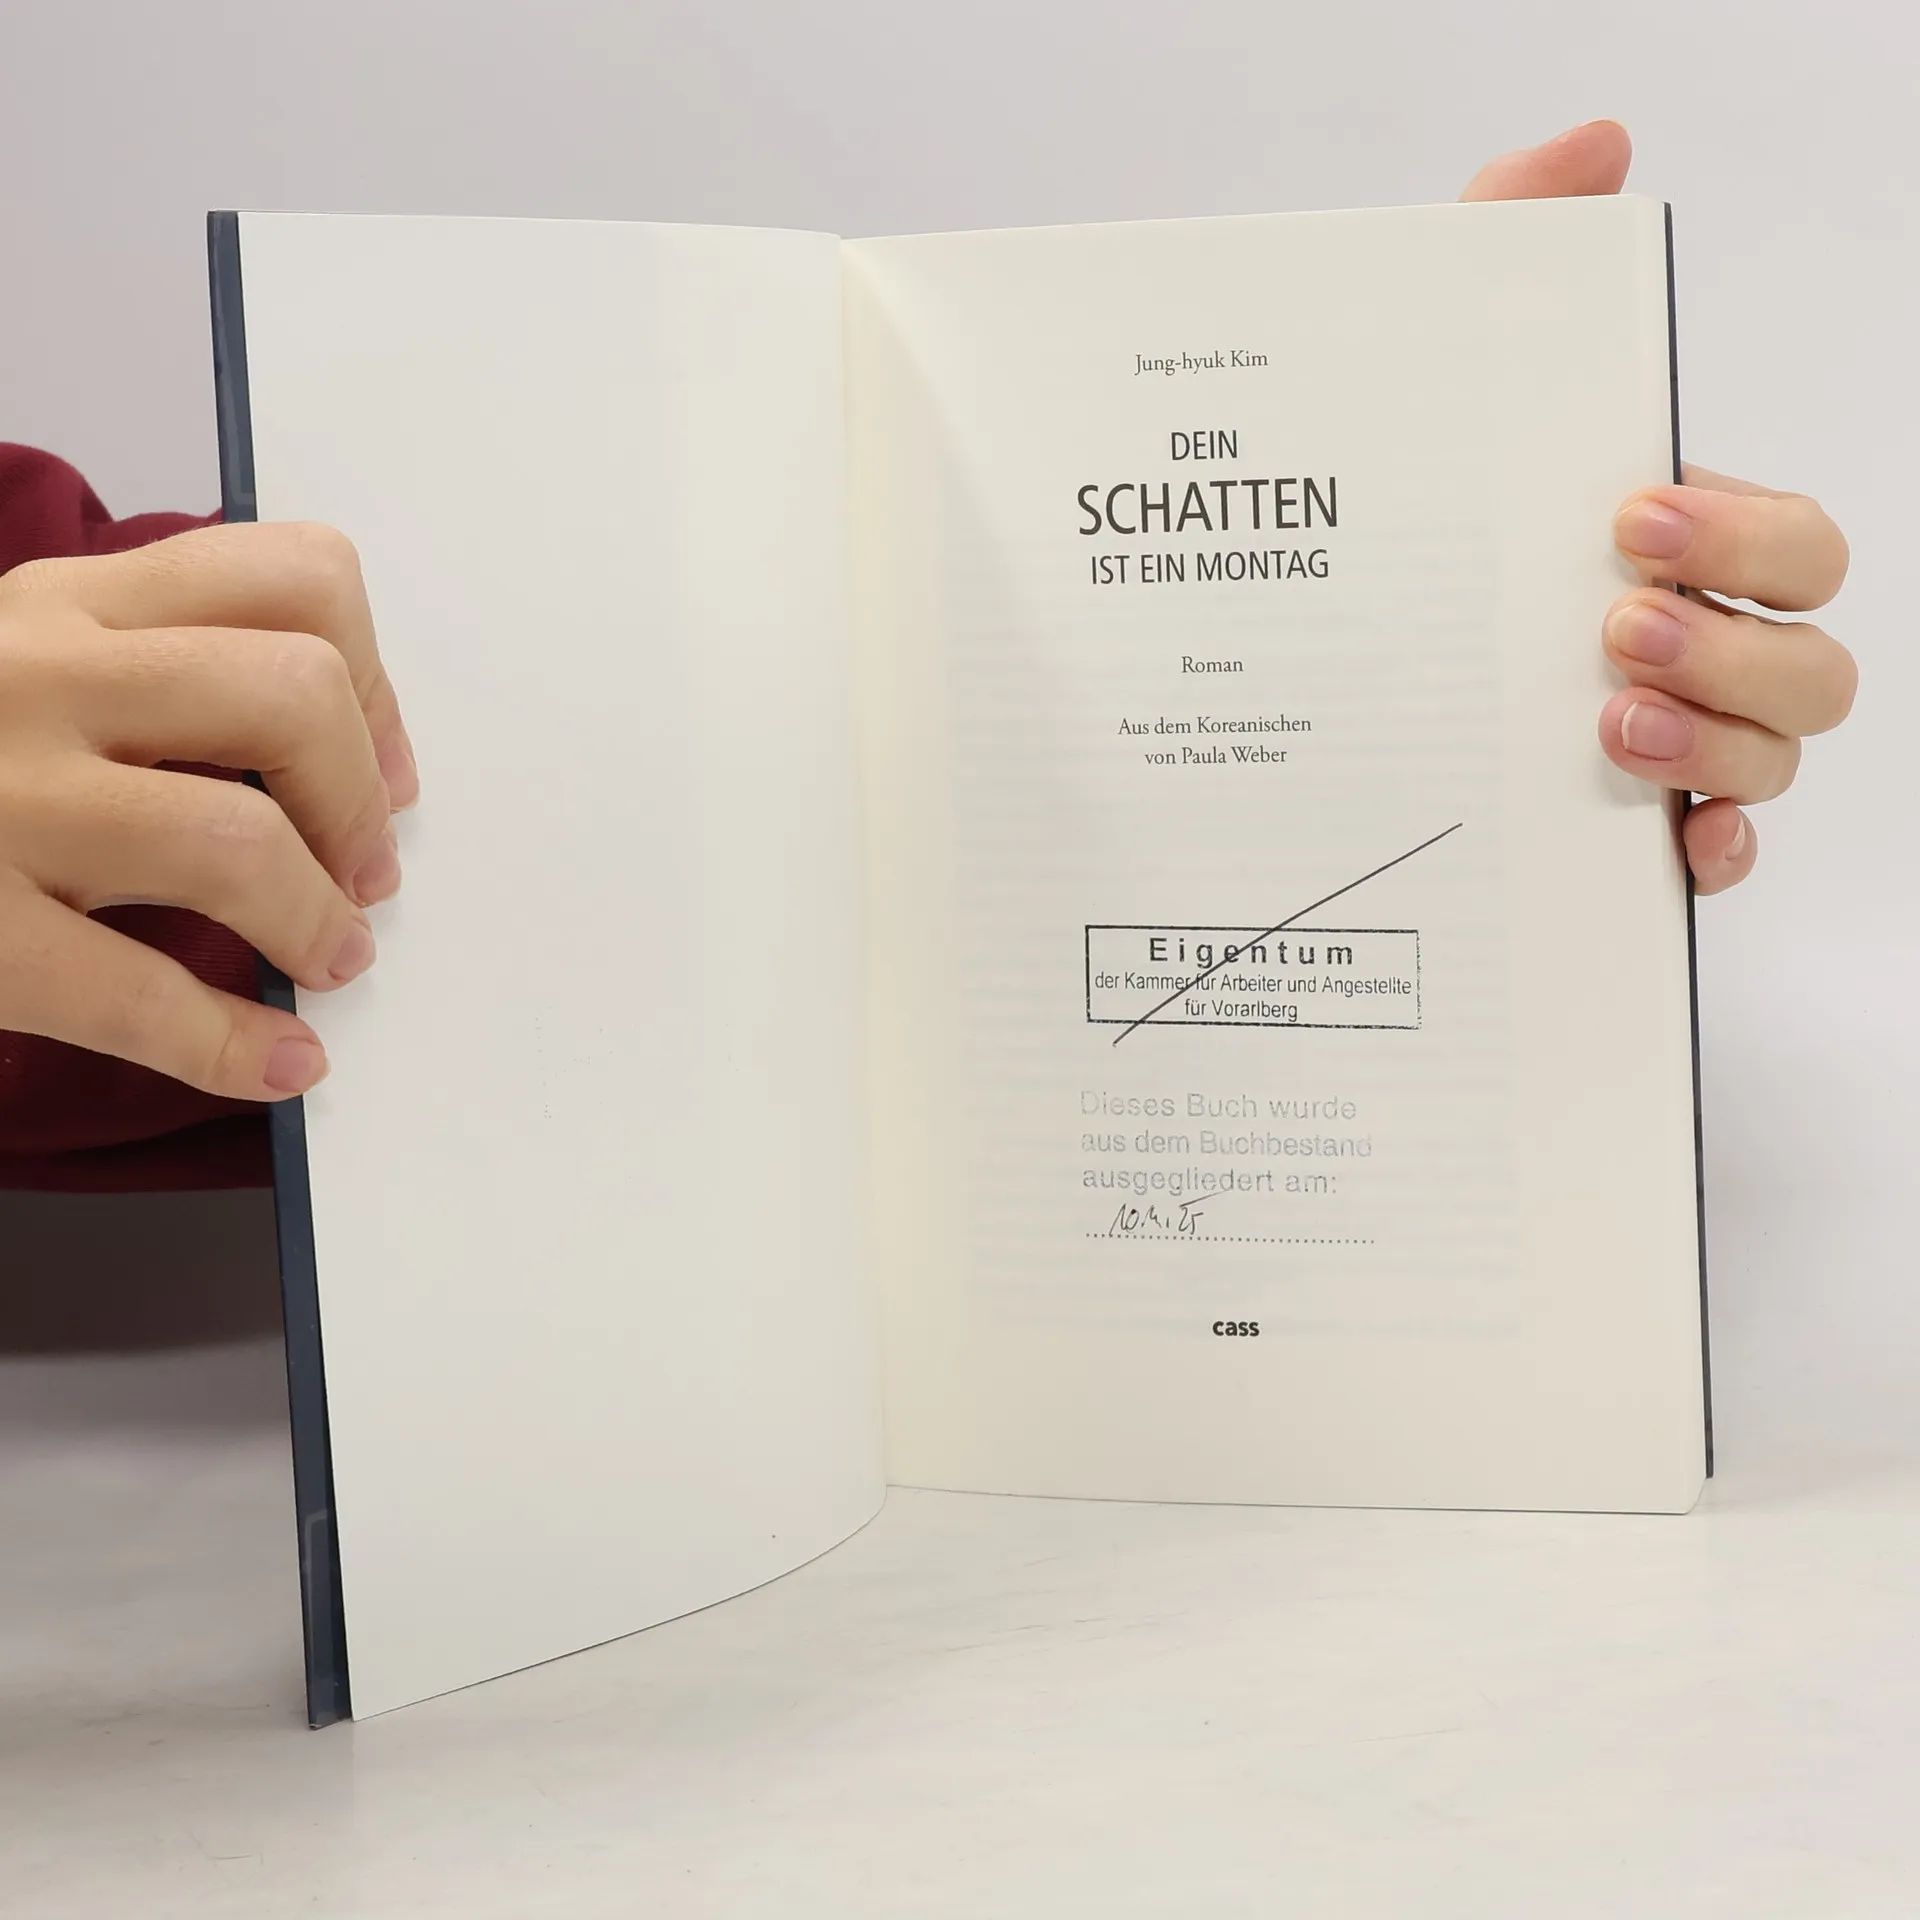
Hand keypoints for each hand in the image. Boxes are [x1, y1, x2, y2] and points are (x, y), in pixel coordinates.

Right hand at [0, 521, 417, 1097]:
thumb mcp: (21, 656)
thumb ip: (154, 667)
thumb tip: (352, 756)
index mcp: (68, 602)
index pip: (296, 579)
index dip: (375, 683)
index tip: (380, 767)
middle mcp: (35, 677)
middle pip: (293, 697)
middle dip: (359, 801)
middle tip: (364, 872)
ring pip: (232, 841)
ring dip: (315, 919)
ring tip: (327, 958)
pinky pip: (133, 993)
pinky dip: (232, 1047)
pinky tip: (274, 1064)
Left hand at [1462, 121, 1855, 892]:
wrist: (1290, 661)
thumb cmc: (1400, 513)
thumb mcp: (1433, 376)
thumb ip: (1510, 243)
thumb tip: (1598, 144)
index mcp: (1679, 551)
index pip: (1793, 545)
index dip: (1743, 537)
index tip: (1628, 520)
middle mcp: (1696, 648)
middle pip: (1814, 659)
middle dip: (1735, 646)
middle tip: (1612, 630)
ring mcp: (1672, 746)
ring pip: (1781, 754)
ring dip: (1720, 745)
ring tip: (1606, 728)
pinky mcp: (1626, 831)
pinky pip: (1720, 852)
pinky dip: (1713, 849)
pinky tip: (1670, 843)